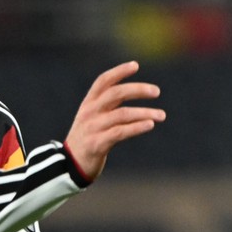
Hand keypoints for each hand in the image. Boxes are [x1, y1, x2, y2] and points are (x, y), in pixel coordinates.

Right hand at [63, 62, 163, 182]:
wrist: (69, 165)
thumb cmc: (87, 137)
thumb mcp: (92, 117)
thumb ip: (109, 104)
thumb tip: (138, 89)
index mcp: (88, 104)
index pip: (102, 82)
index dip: (118, 71)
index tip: (135, 65)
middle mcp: (89, 113)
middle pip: (115, 94)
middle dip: (138, 90)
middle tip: (156, 92)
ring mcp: (92, 129)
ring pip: (122, 114)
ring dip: (145, 113)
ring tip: (161, 115)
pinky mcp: (97, 144)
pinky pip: (120, 132)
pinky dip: (137, 127)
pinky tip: (150, 124)